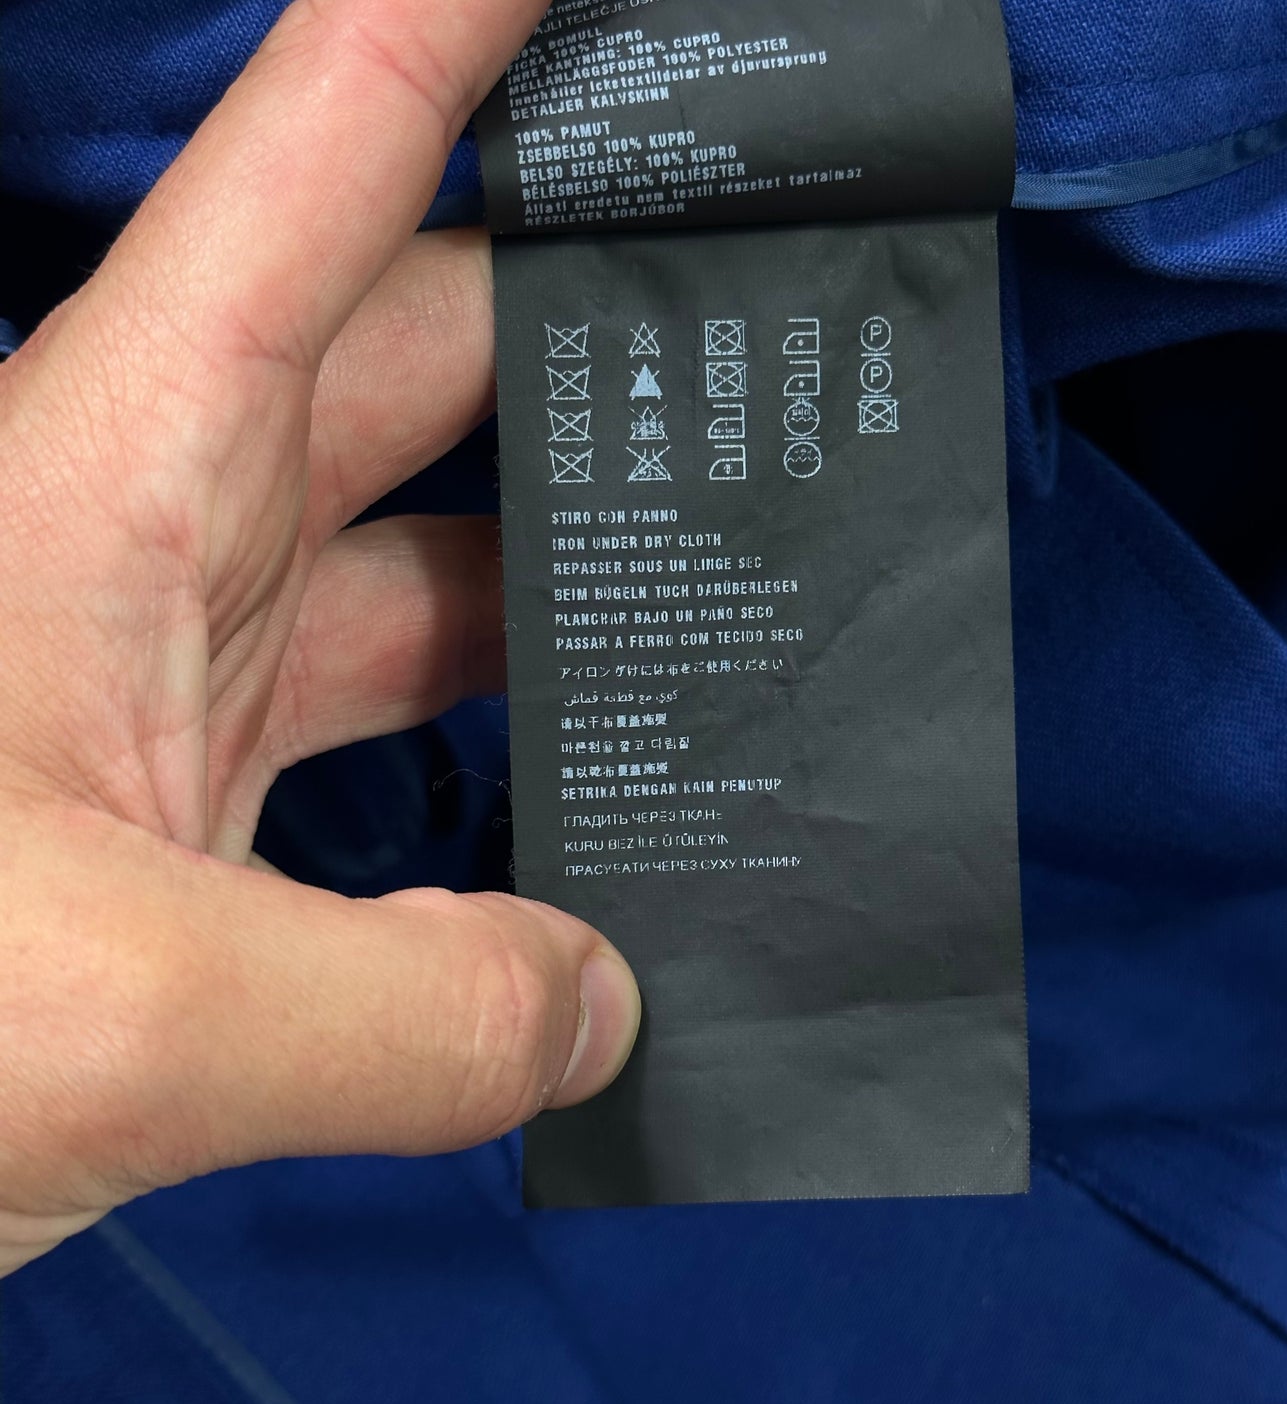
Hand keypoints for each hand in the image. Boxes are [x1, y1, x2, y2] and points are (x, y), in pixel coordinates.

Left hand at [0, 0, 639, 1275]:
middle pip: (429, 345)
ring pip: (436, 548)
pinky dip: (512, 752)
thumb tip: (595, 1007)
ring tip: (745, 586)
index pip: (320, 156)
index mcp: (116, 470)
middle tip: (773, 332)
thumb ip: (399, 1010)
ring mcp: (192, 669)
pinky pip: (407, 717)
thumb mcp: (103, 1008)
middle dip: (596, 313)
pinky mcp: (205, 799)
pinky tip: (606, 798)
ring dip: (577, 566)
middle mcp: (160, 534)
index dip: (458, 22)